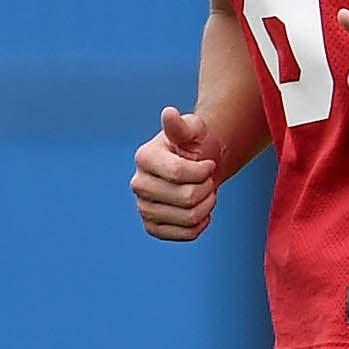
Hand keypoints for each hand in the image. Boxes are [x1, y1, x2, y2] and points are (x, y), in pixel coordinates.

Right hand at [131, 105, 217, 240]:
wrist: (197, 166)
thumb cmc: (195, 145)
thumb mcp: (192, 130)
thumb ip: (182, 125)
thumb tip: (169, 114)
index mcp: (144, 157)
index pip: (178, 173)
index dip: (203, 171)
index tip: (209, 164)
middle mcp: (139, 184)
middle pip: (186, 197)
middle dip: (207, 187)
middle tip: (207, 179)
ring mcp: (144, 208)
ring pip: (189, 217)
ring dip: (207, 205)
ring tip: (205, 192)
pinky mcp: (153, 227)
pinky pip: (186, 234)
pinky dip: (201, 222)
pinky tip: (200, 209)